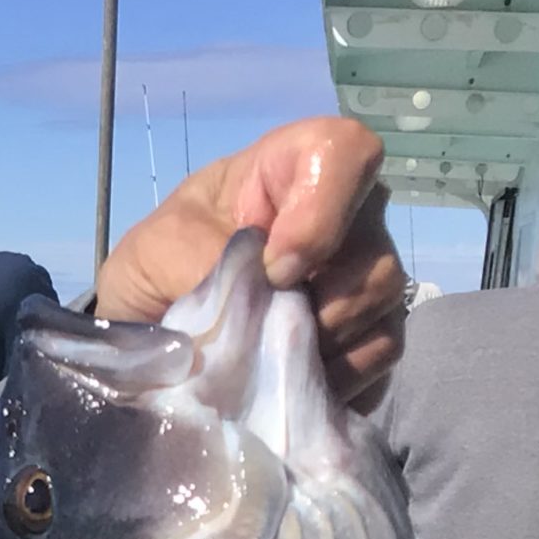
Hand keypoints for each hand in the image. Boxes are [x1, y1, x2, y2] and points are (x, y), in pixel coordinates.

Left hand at [95, 116, 405, 409]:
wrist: (153, 331)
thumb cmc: (155, 267)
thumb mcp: (156, 254)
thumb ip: (206, 264)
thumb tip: (256, 309)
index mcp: (284, 173)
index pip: (344, 152)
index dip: (322, 213)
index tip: (275, 270)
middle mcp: (339, 216)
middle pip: (375, 247)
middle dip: (325, 302)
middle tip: (268, 334)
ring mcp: (358, 275)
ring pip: (384, 301)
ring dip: (330, 344)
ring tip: (272, 365)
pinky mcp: (364, 333)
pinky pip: (382, 350)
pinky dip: (343, 376)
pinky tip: (294, 385)